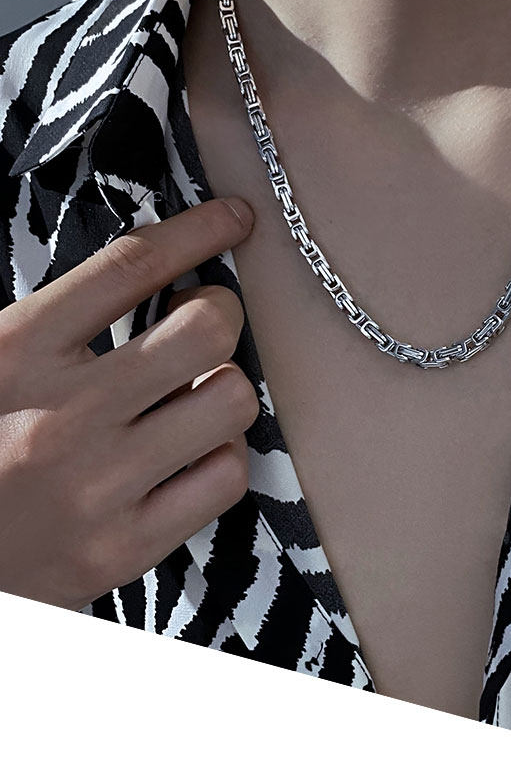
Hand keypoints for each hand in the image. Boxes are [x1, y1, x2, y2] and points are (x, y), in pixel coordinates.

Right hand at [0, 197, 257, 610]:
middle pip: (206, 329)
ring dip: (223, 387)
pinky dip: (219, 455)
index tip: (234, 218)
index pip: (131, 266)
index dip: (198, 231)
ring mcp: (95, 487)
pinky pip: (226, 477)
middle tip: (198, 323)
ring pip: (232, 400)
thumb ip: (67, 314)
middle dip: (218, 312)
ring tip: (190, 394)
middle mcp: (60, 416)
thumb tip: (169, 263)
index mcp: (17, 352)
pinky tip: (188, 452)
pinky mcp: (123, 547)